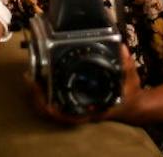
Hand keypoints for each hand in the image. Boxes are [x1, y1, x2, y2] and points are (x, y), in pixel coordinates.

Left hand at [24, 45, 143, 125]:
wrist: (132, 105)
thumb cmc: (129, 93)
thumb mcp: (130, 76)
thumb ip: (125, 62)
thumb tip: (120, 46)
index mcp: (93, 110)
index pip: (67, 115)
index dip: (52, 108)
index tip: (41, 94)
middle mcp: (82, 112)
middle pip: (53, 113)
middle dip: (38, 98)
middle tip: (30, 79)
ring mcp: (77, 109)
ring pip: (51, 109)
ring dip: (38, 97)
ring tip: (30, 79)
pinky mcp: (75, 103)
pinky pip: (55, 102)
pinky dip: (45, 94)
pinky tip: (40, 82)